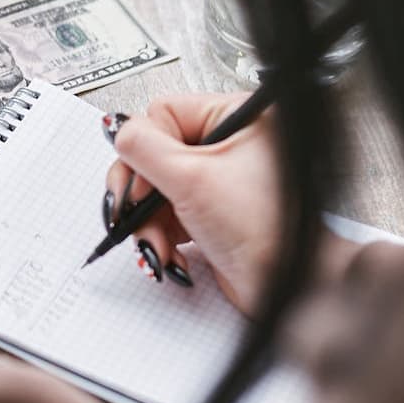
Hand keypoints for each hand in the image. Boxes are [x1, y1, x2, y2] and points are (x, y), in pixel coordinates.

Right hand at [105, 93, 280, 313]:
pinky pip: (165, 213)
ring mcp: (218, 179)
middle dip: (140, 194)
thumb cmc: (266, 231)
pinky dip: (161, 235)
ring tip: (158, 248)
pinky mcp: (210, 211)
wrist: (288, 288)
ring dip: (148, 223)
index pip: (163, 114)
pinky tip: (170, 255)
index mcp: (237, 118)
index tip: (145, 185)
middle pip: (153, 154)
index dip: (145, 150)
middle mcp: (228, 144)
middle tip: (134, 213)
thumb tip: (116, 129)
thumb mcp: (191, 179)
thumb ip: (143, 148)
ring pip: (154, 188)